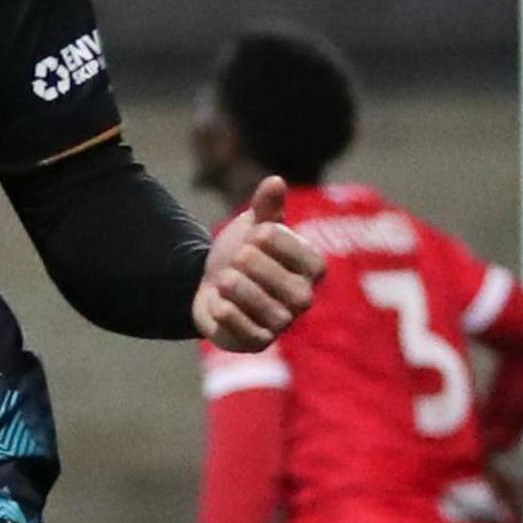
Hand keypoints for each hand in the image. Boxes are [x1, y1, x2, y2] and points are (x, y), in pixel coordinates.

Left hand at [192, 179, 324, 353]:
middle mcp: (303, 298)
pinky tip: (219, 302)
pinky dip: (228, 315)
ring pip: (270, 312)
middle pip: (291, 289)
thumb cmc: (243, 249)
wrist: (210, 281)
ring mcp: (282, 323)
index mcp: (312, 267)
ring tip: (225, 278)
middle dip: (258, 267)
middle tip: (238, 255)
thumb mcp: (252, 223)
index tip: (257, 233)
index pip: (306, 257)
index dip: (278, 242)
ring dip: (241, 291)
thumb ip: (265, 206)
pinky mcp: (257, 341)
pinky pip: (247, 332)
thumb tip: (275, 181)